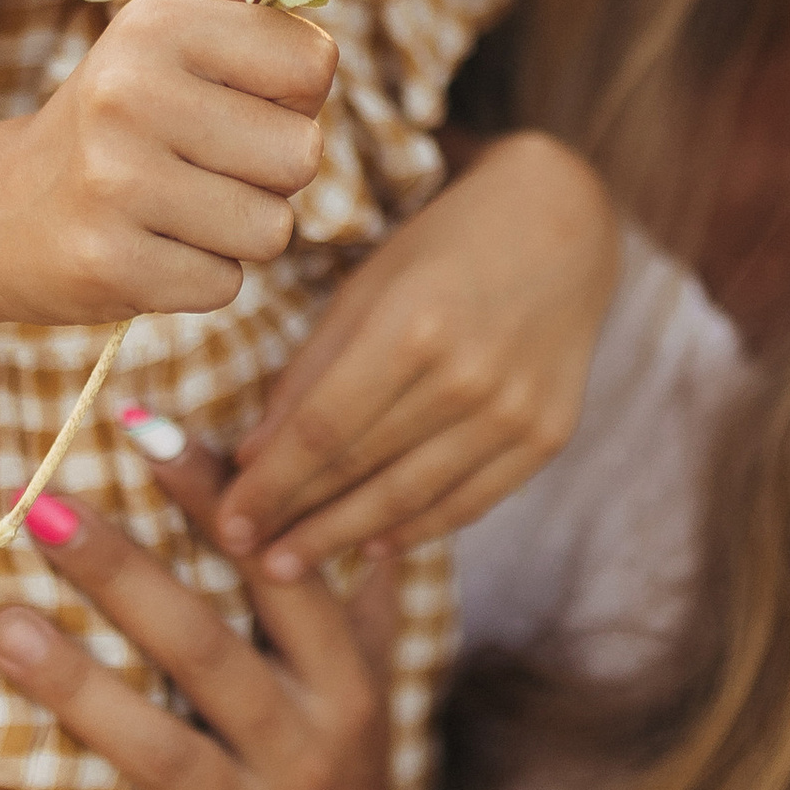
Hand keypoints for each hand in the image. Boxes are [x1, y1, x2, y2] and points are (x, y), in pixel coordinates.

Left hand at [0, 454, 412, 789]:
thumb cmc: (340, 768)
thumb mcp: (363, 671)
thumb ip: (345, 581)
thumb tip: (328, 465)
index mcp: (340, 683)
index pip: (277, 572)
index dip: (213, 497)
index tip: (138, 423)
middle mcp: (301, 754)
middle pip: (208, 654)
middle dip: (124, 576)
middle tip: (40, 505)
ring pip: (158, 757)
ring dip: (76, 690)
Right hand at [6, 0, 339, 323]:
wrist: (5, 211)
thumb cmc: (122, 112)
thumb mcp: (175, 31)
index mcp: (157, 25)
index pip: (313, 63)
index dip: (296, 94)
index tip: (243, 97)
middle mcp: (129, 92)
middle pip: (303, 155)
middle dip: (271, 172)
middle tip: (207, 162)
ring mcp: (113, 181)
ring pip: (271, 229)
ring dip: (239, 230)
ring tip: (179, 206)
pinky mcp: (106, 262)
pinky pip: (224, 284)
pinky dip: (200, 276)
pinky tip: (151, 246)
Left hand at [212, 132, 619, 576]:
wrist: (562, 223)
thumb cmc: (445, 245)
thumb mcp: (367, 285)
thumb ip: (311, 369)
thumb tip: (251, 454)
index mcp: (411, 325)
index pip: (321, 429)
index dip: (268, 484)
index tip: (227, 522)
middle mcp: (468, 375)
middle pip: (361, 469)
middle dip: (295, 519)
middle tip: (249, 556)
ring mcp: (514, 411)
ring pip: (411, 498)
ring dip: (343, 537)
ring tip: (294, 566)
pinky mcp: (549, 435)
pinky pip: (470, 502)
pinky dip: (417, 530)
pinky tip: (372, 545)